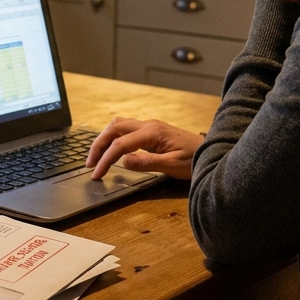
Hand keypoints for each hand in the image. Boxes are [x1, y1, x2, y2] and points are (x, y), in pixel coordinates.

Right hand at [85, 117, 202, 180]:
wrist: (211, 152)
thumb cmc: (194, 160)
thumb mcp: (172, 165)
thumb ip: (147, 162)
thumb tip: (123, 160)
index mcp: (152, 133)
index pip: (120, 144)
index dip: (105, 159)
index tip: (96, 174)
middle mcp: (148, 125)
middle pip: (113, 129)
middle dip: (98, 145)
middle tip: (89, 164)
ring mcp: (149, 126)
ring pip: (117, 125)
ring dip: (103, 139)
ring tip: (95, 156)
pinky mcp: (150, 131)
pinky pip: (125, 129)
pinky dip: (112, 138)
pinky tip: (110, 149)